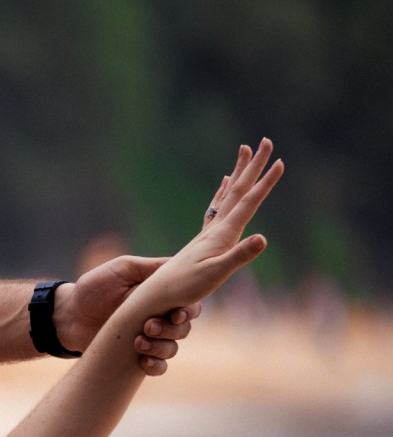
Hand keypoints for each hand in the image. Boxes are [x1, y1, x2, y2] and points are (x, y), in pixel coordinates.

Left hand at [56, 257, 202, 375]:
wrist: (68, 315)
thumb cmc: (93, 288)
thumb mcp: (121, 269)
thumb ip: (150, 267)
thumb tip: (182, 263)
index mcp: (160, 295)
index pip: (190, 302)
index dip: (190, 309)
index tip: (176, 313)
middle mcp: (159, 317)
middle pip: (184, 327)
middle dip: (171, 329)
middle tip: (148, 326)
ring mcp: (149, 338)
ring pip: (173, 347)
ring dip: (161, 346)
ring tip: (138, 341)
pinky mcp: (137, 356)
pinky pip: (159, 367)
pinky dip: (156, 365)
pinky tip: (143, 360)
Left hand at [145, 139, 281, 307]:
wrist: (156, 295)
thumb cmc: (185, 288)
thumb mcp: (216, 274)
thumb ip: (239, 256)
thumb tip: (262, 238)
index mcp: (221, 234)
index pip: (248, 202)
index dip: (265, 183)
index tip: (280, 161)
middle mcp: (215, 229)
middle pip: (238, 190)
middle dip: (254, 166)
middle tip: (266, 141)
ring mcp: (208, 234)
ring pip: (228, 196)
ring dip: (240, 174)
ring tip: (244, 153)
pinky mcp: (203, 241)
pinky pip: (217, 208)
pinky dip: (224, 193)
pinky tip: (224, 185)